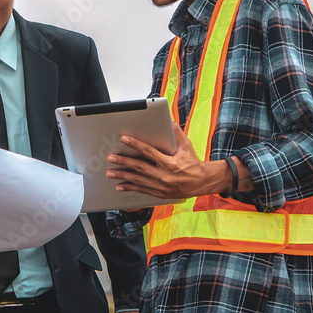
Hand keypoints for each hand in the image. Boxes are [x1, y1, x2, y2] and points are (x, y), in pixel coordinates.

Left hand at [106, 123, 229, 198]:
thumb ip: (175, 132)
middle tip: (111, 158)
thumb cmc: (193, 162)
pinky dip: (130, 188)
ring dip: (123, 177)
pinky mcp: (160, 193)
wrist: (202, 182)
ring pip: (138, 181)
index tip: (124, 138)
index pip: (149, 152)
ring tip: (110, 173)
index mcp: (170, 163)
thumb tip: (168, 118)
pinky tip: (120, 186)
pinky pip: (142, 190)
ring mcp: (161, 187)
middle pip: (140, 168)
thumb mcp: (186, 145)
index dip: (135, 144)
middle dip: (124, 162)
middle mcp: (164, 176)